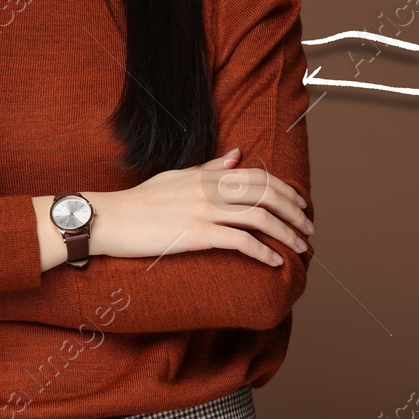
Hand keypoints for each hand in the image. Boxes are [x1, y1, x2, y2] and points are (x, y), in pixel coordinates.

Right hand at [91, 149, 311, 266]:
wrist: (110, 218)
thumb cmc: (140, 201)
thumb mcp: (177, 177)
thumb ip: (209, 167)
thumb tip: (237, 156)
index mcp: (206, 174)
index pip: (258, 176)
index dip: (285, 190)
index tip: (300, 205)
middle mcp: (209, 188)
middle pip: (265, 193)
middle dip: (293, 211)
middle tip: (308, 228)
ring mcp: (203, 210)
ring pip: (258, 216)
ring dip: (285, 233)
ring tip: (300, 248)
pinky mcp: (196, 234)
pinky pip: (239, 241)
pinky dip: (262, 251)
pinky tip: (274, 262)